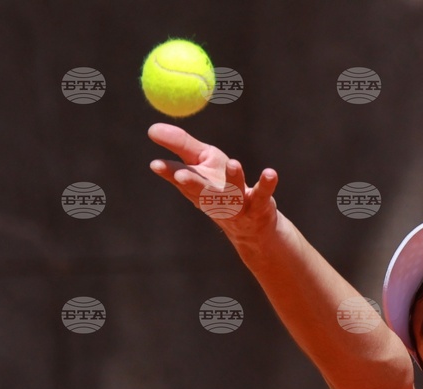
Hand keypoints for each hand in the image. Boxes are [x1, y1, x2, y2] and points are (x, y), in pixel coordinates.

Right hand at [148, 123, 278, 234]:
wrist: (252, 225)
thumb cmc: (222, 187)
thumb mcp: (202, 162)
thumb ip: (180, 145)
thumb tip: (152, 129)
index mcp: (197, 188)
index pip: (180, 179)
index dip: (168, 173)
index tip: (156, 164)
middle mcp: (214, 199)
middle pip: (201, 192)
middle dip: (192, 184)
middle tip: (182, 176)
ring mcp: (237, 205)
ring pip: (232, 194)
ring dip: (233, 179)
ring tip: (233, 163)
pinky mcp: (259, 205)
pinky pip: (263, 194)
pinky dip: (267, 183)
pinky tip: (270, 173)